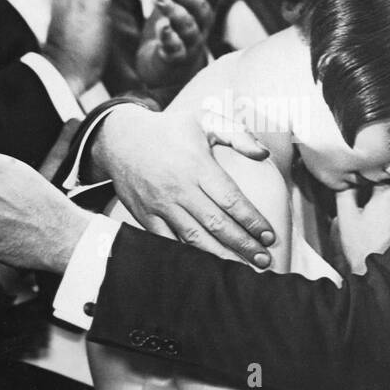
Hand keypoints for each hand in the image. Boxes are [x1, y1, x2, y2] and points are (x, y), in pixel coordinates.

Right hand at [92, 103, 275, 265]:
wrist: (120, 140)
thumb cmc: (169, 130)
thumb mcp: (204, 119)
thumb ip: (237, 134)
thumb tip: (264, 153)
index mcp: (196, 165)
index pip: (231, 200)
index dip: (252, 221)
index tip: (269, 235)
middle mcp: (179, 188)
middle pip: (216, 224)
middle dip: (243, 245)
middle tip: (264, 259)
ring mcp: (160, 205)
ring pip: (194, 238)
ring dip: (220, 256)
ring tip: (242, 269)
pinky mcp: (145, 217)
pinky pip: (169, 242)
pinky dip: (188, 256)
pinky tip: (207, 267)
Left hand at [136, 0, 223, 88]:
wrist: (168, 67)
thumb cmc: (178, 25)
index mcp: (205, 6)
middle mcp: (202, 24)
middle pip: (199, 7)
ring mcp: (190, 43)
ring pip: (188, 26)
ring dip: (174, 11)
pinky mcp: (175, 58)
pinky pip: (175, 48)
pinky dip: (168, 37)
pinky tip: (160, 26)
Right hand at [333, 184, 389, 273]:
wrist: (379, 269)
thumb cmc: (363, 246)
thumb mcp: (345, 216)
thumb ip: (345, 191)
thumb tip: (348, 180)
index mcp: (388, 192)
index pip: (375, 171)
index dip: (364, 176)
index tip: (358, 185)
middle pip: (386, 180)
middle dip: (374, 187)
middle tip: (363, 199)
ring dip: (383, 197)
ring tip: (371, 211)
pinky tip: (380, 219)